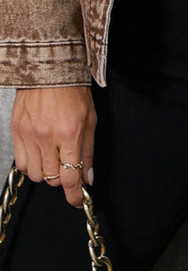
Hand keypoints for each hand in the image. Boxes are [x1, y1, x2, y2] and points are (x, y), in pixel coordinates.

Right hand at [10, 86, 96, 208]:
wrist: (49, 69)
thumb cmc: (73, 90)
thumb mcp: (90, 119)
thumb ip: (88, 151)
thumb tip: (88, 177)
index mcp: (69, 133)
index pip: (71, 177)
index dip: (75, 195)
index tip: (78, 201)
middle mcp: (47, 137)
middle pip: (52, 179)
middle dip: (63, 178)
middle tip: (67, 165)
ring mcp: (28, 135)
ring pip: (35, 175)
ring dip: (46, 172)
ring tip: (53, 156)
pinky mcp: (16, 132)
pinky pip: (21, 163)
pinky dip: (31, 164)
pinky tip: (39, 152)